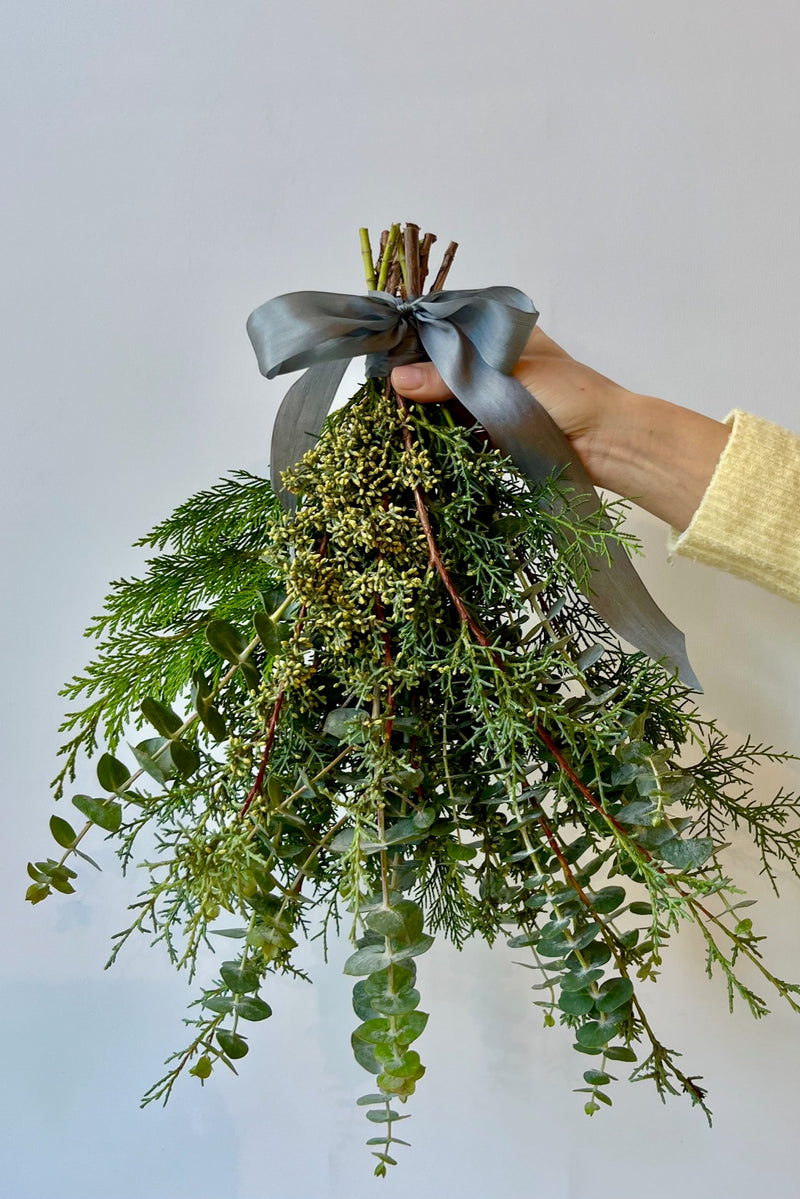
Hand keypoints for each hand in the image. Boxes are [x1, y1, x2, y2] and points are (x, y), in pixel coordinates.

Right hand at [391, 326, 728, 532]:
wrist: (608, 444)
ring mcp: (490, 389)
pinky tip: (411, 428)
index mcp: (499, 330)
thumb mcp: (506, 378)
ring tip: (388, 408)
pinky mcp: (490, 423)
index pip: (444, 321)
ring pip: (442, 389)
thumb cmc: (570, 397)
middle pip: (437, 357)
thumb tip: (398, 379)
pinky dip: (435, 425)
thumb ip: (452, 378)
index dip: (412, 333)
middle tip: (380, 385)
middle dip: (410, 370)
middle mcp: (491, 356)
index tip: (382, 347)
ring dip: (419, 401)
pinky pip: (453, 420)